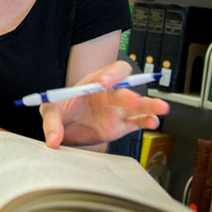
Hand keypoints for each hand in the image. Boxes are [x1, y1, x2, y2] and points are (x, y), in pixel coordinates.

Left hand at [40, 61, 169, 147]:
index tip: (104, 83)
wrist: (65, 129)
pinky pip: (137, 122)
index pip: (109, 72)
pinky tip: (153, 122)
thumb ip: (51, 122)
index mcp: (94, 83)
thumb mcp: (50, 110)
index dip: (111, 75)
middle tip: (131, 100)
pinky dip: (146, 122)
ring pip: (138, 105)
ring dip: (149, 105)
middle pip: (127, 88)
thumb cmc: (60, 111)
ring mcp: (117, 111)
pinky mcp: (121, 126)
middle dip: (130, 94)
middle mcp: (109, 95)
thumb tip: (52, 139)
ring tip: (161, 109)